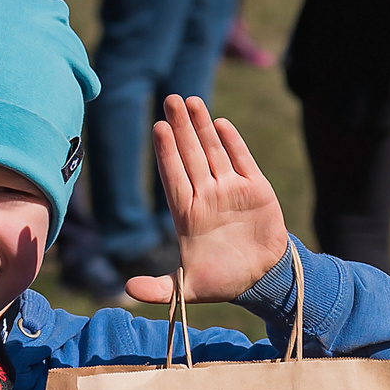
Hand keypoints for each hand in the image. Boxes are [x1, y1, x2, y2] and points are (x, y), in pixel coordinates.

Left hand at [125, 95, 291, 303]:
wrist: (263, 280)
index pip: (173, 176)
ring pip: (213, 152)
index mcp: (187, 215)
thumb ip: (159, 289)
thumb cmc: (223, 281)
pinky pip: (242, 161)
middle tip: (170, 100)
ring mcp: (230, 190)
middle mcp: (207, 196)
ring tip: (191, 102)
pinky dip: (233, 143)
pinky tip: (220, 123)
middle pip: (190, 156)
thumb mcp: (187, 289)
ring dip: (203, 127)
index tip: (158, 127)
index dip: (166, 153)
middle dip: (181, 128)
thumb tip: (127, 289)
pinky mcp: (255, 189)